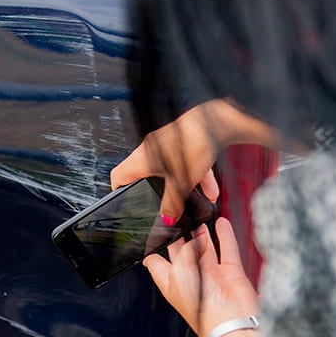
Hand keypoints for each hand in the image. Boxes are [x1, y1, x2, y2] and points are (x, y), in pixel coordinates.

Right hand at [110, 99, 280, 223]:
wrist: (217, 120)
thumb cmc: (192, 141)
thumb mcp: (181, 182)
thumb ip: (172, 203)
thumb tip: (167, 216)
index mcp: (141, 159)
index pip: (118, 176)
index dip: (118, 191)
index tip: (125, 202)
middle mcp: (150, 149)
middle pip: (147, 176)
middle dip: (159, 193)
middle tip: (164, 205)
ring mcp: (167, 144)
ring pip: (171, 171)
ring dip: (183, 187)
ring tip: (196, 201)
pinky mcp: (185, 141)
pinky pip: (187, 164)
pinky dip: (197, 177)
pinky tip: (211, 191)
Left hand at [143, 217, 263, 336]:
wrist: (228, 321)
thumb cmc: (198, 306)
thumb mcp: (178, 271)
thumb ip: (184, 250)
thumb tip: (195, 238)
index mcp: (171, 282)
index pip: (158, 262)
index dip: (155, 247)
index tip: (155, 231)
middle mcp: (190, 279)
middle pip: (182, 251)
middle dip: (181, 235)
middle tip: (180, 216)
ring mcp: (211, 275)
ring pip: (205, 248)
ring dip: (202, 232)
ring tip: (198, 216)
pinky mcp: (230, 273)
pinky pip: (226, 249)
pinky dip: (224, 235)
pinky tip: (220, 223)